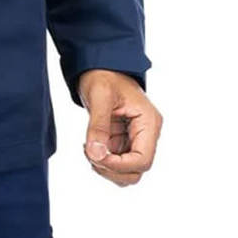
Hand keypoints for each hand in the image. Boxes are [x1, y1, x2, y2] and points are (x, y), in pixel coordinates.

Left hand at [78, 70, 162, 186]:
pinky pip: (117, 163)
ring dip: (106, 168)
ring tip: (89, 148)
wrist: (99, 67)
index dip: (119, 165)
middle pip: (136, 170)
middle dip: (111, 169)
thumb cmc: (103, 76)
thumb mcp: (99, 96)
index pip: (143, 160)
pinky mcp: (123, 141)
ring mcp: (135, 139)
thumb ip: (98, 127)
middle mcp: (146, 134)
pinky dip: (102, 161)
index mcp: (149, 122)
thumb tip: (95, 155)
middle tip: (90, 152)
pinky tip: (90, 146)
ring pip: (127, 171)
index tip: (96, 156)